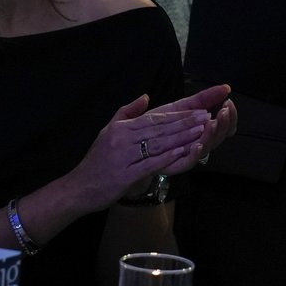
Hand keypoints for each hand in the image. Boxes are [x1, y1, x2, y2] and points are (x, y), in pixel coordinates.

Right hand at [68, 89, 223, 208]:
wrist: (79, 188)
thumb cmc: (96, 161)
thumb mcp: (107, 131)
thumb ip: (126, 113)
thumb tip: (145, 96)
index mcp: (121, 128)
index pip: (154, 119)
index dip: (178, 115)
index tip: (197, 111)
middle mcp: (122, 140)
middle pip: (159, 130)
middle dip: (185, 123)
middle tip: (205, 118)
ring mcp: (123, 157)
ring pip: (158, 145)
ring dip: (181, 138)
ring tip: (201, 132)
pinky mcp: (125, 175)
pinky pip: (150, 164)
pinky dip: (168, 158)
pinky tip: (183, 153)